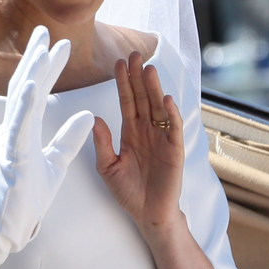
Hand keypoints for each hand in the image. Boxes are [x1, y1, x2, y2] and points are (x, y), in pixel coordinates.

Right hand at [0, 25, 93, 268]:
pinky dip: (25, 104)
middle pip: (24, 87)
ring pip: (19, 101)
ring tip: (40, 48)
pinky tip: (32, 84)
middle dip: (35, 58)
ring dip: (30, 72)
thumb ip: (69, 139)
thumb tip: (89, 116)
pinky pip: (19, 126)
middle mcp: (14, 131)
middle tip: (45, 31)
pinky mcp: (11, 157)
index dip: (48, 68)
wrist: (6, 227)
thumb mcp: (55, 164)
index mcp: (24, 131)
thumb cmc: (25, 198)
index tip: (61, 45)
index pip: (37, 92)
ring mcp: (10, 142)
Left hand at [93, 51, 184, 234]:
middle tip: (135, 54)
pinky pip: (173, 128)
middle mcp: (147, 130)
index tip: (118, 63)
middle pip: (143, 98)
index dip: (123, 82)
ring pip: (158, 107)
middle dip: (138, 76)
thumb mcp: (108, 167)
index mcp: (130, 132)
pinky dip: (171, 113)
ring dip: (154, 88)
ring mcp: (162, 138)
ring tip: (149, 69)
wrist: (147, 214)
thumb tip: (94, 118)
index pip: (126, 101)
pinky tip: (166, 98)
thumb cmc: (128, 191)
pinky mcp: (174, 150)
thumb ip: (102, 144)